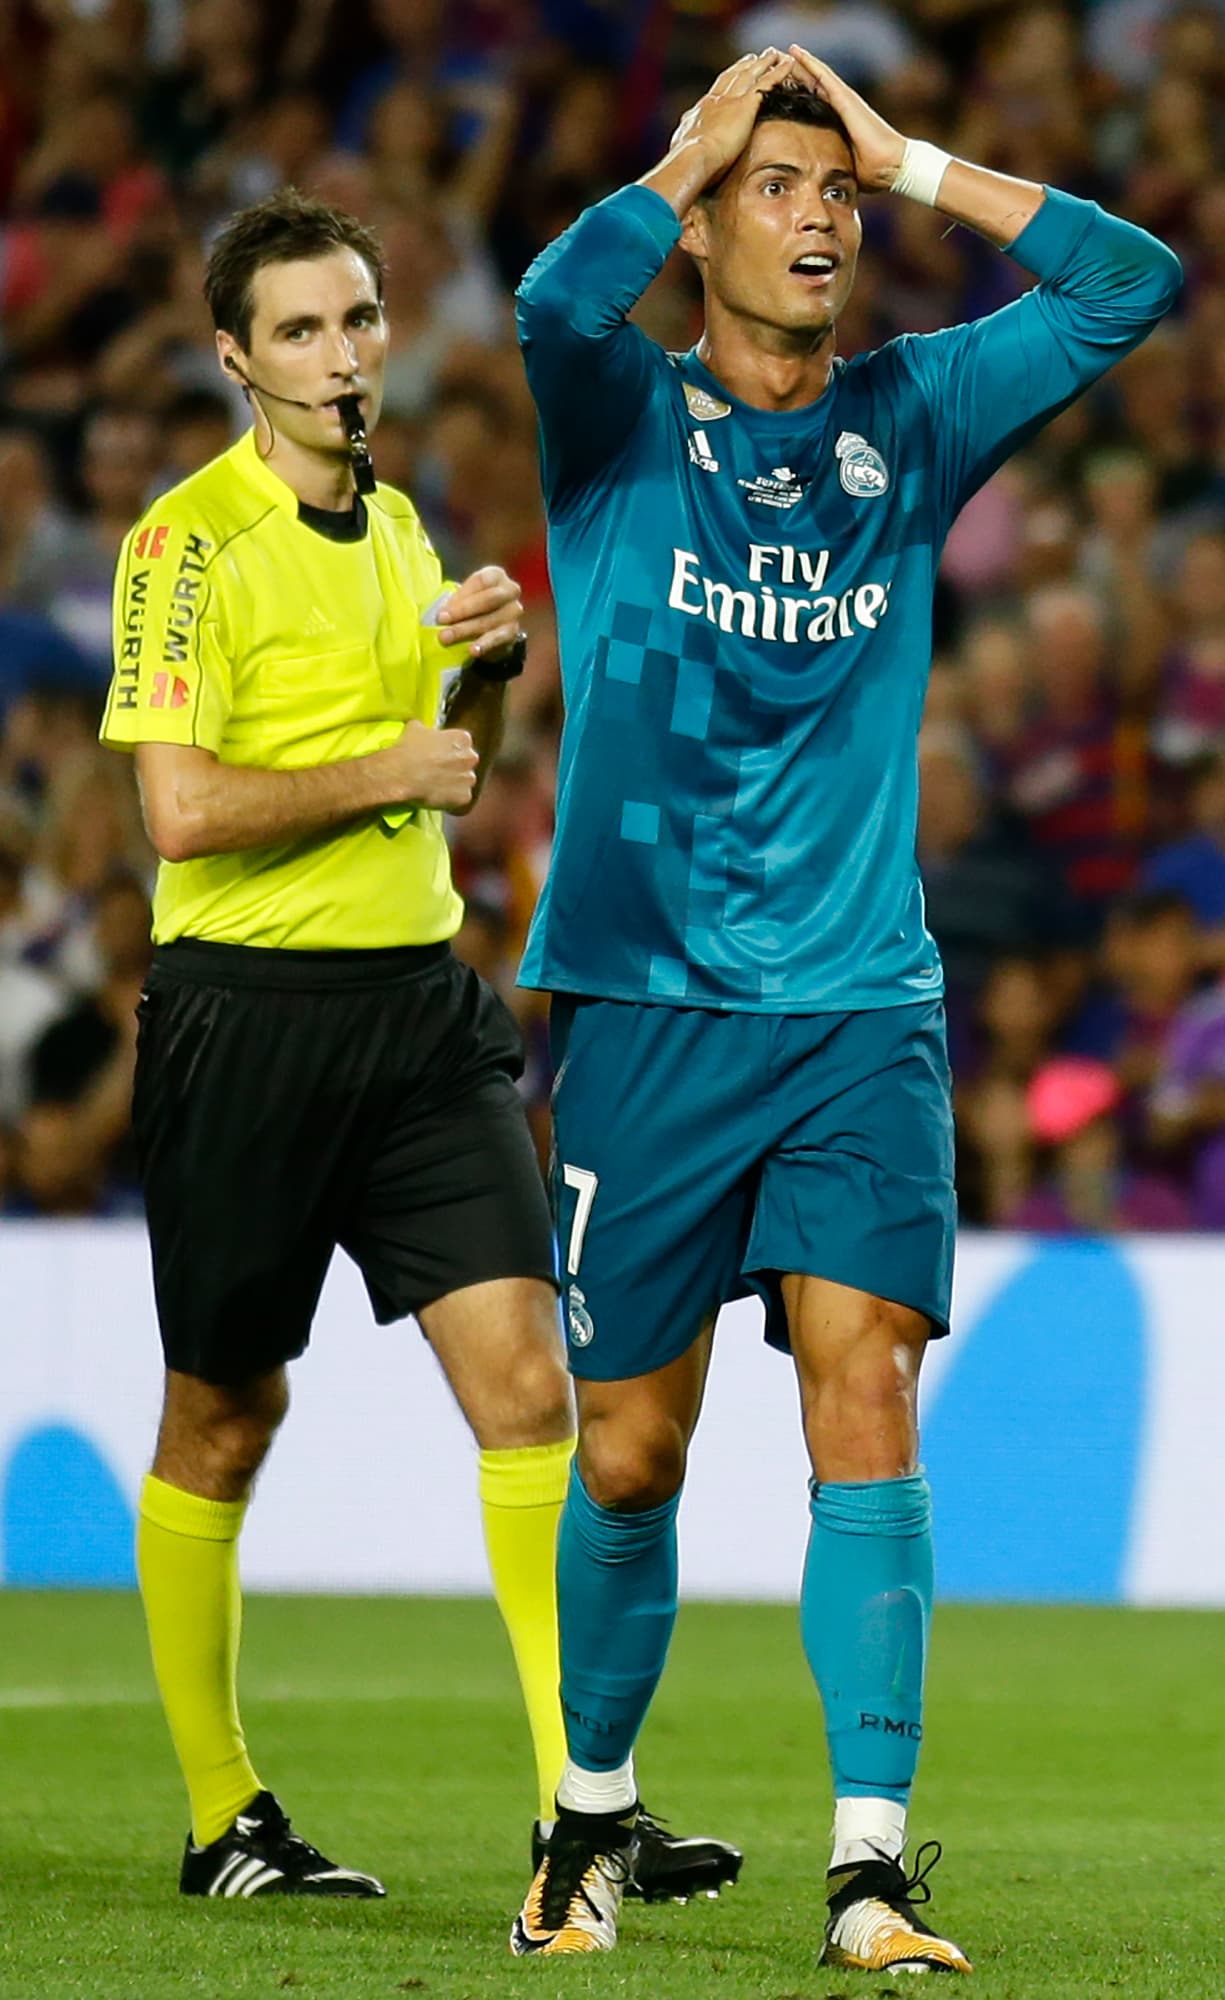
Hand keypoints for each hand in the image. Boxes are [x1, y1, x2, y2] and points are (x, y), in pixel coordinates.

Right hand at [382, 719, 478, 811]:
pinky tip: (437, 796)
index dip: (449, 750)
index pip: (461, 743)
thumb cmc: (408, 749)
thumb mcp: (415, 728)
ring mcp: (469, 779)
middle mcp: (470, 757)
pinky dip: (451, 799)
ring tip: (436, 785)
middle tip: (438, 770)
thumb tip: (424, 730)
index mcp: (462, 738)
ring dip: (454, 783)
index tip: (439, 755)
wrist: (401, 775)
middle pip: (466, 762)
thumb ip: (427, 729)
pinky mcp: (464, 797)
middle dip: (455, 766)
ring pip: (465, 781)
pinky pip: (460, 798)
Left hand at [435, 564, 524, 659]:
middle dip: (462, 611)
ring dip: (466, 630)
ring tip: (446, 638)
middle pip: (488, 600)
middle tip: (441, 621)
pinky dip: (484, 644)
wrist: (493, 625)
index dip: (461, 595)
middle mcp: (510, 590)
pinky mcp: (513, 631)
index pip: (480, 582)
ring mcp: (514, 611)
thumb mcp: (466, 595)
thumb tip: (439, 612)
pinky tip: (472, 650)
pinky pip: (498, 638)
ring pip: (489, 621)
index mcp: (496, 575)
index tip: (442, 610)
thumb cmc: (473, 604)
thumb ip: (456, 599)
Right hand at [668, 48, 797, 186]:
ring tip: (773, 54)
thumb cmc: (685, 161)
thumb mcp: (682, 149)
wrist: (692, 157)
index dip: (725, 80)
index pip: (716, 91)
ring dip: (763, 63)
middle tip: (753, 57)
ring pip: (750, 75)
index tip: (732, 73)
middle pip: (733, 77)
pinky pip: (767, 83)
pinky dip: (779, 72)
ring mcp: (731, 100)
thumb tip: (681, 148)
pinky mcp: (746, 105)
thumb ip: (685, 144)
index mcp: (701, 110)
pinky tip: (789, 63)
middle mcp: (716, 100)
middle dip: (743, 66)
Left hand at [786, 46, 906, 192]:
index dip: (796, 92)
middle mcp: (841, 106)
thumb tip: (813, 182)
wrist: (890, 166)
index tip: (778, 86)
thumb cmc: (872, 172)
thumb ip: (828, 166)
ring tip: (781, 51)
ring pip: (816, 75)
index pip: (813, 102)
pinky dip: (810, 63)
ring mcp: (844, 99)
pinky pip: (824, 76)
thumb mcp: (842, 167)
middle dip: (794, 73)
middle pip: (812, 85)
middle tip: (774, 61)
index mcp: (838, 122)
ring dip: (798, 62)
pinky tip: (796, 53)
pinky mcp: (846, 98)